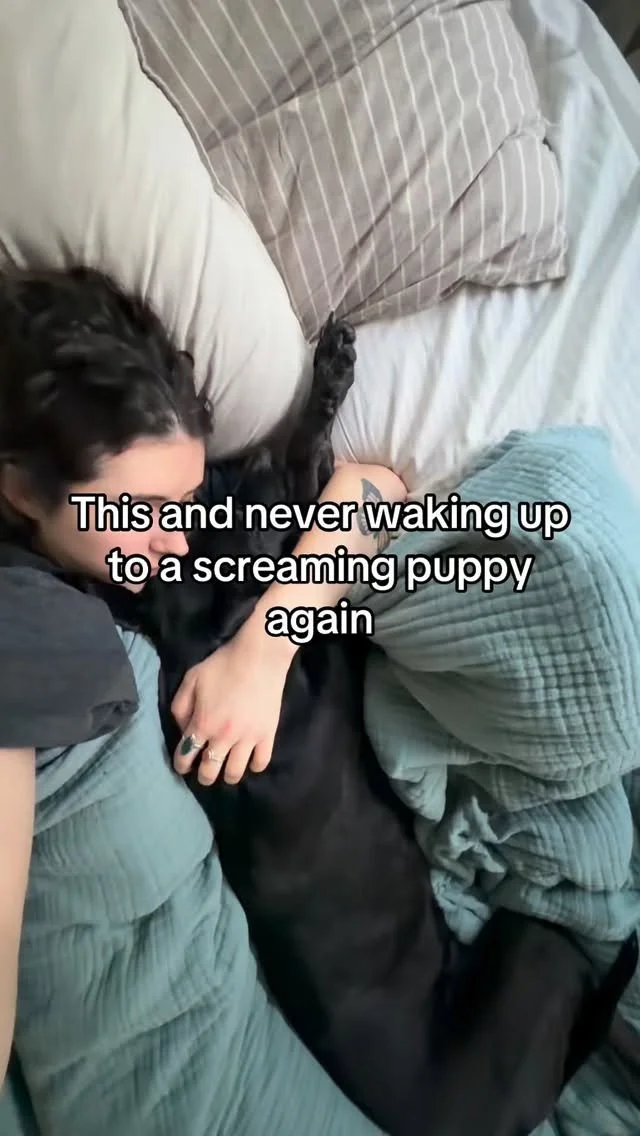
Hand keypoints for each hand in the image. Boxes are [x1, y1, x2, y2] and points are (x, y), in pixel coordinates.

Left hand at [171, 614, 295, 785]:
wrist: (259, 656)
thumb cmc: (222, 665)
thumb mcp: (191, 679)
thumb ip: (180, 707)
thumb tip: (184, 729)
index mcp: (202, 723)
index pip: (185, 756)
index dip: (181, 765)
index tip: (183, 765)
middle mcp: (223, 737)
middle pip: (209, 771)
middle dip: (203, 776)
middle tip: (205, 771)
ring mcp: (247, 739)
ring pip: (235, 773)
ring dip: (227, 775)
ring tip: (227, 769)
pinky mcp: (267, 735)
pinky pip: (260, 763)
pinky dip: (253, 766)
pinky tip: (249, 760)